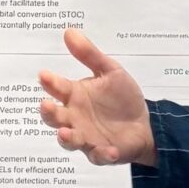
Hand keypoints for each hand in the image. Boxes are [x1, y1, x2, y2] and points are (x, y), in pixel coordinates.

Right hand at [38, 29, 156, 168]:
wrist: (144, 123)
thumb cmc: (121, 98)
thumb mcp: (110, 71)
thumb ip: (89, 55)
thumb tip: (69, 31)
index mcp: (75, 96)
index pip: (57, 88)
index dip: (50, 82)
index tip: (44, 75)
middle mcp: (75, 117)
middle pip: (55, 117)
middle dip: (49, 113)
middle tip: (46, 105)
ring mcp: (86, 137)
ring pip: (70, 140)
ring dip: (67, 137)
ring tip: (66, 133)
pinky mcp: (102, 153)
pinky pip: (99, 156)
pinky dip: (102, 154)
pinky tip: (110, 150)